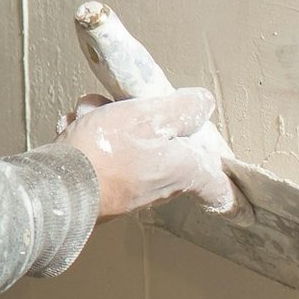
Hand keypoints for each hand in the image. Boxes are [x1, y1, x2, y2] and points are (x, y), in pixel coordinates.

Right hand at [54, 87, 237, 219]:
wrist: (57, 187)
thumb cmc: (106, 152)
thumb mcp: (149, 116)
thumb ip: (181, 109)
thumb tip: (202, 103)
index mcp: (182, 171)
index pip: (218, 187)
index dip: (229, 185)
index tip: (241, 195)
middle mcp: (161, 187)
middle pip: (168, 151)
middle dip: (145, 121)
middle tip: (125, 106)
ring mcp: (130, 191)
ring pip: (130, 147)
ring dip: (109, 124)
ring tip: (88, 114)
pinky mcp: (102, 189)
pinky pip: (103, 157)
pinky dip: (89, 139)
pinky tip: (73, 128)